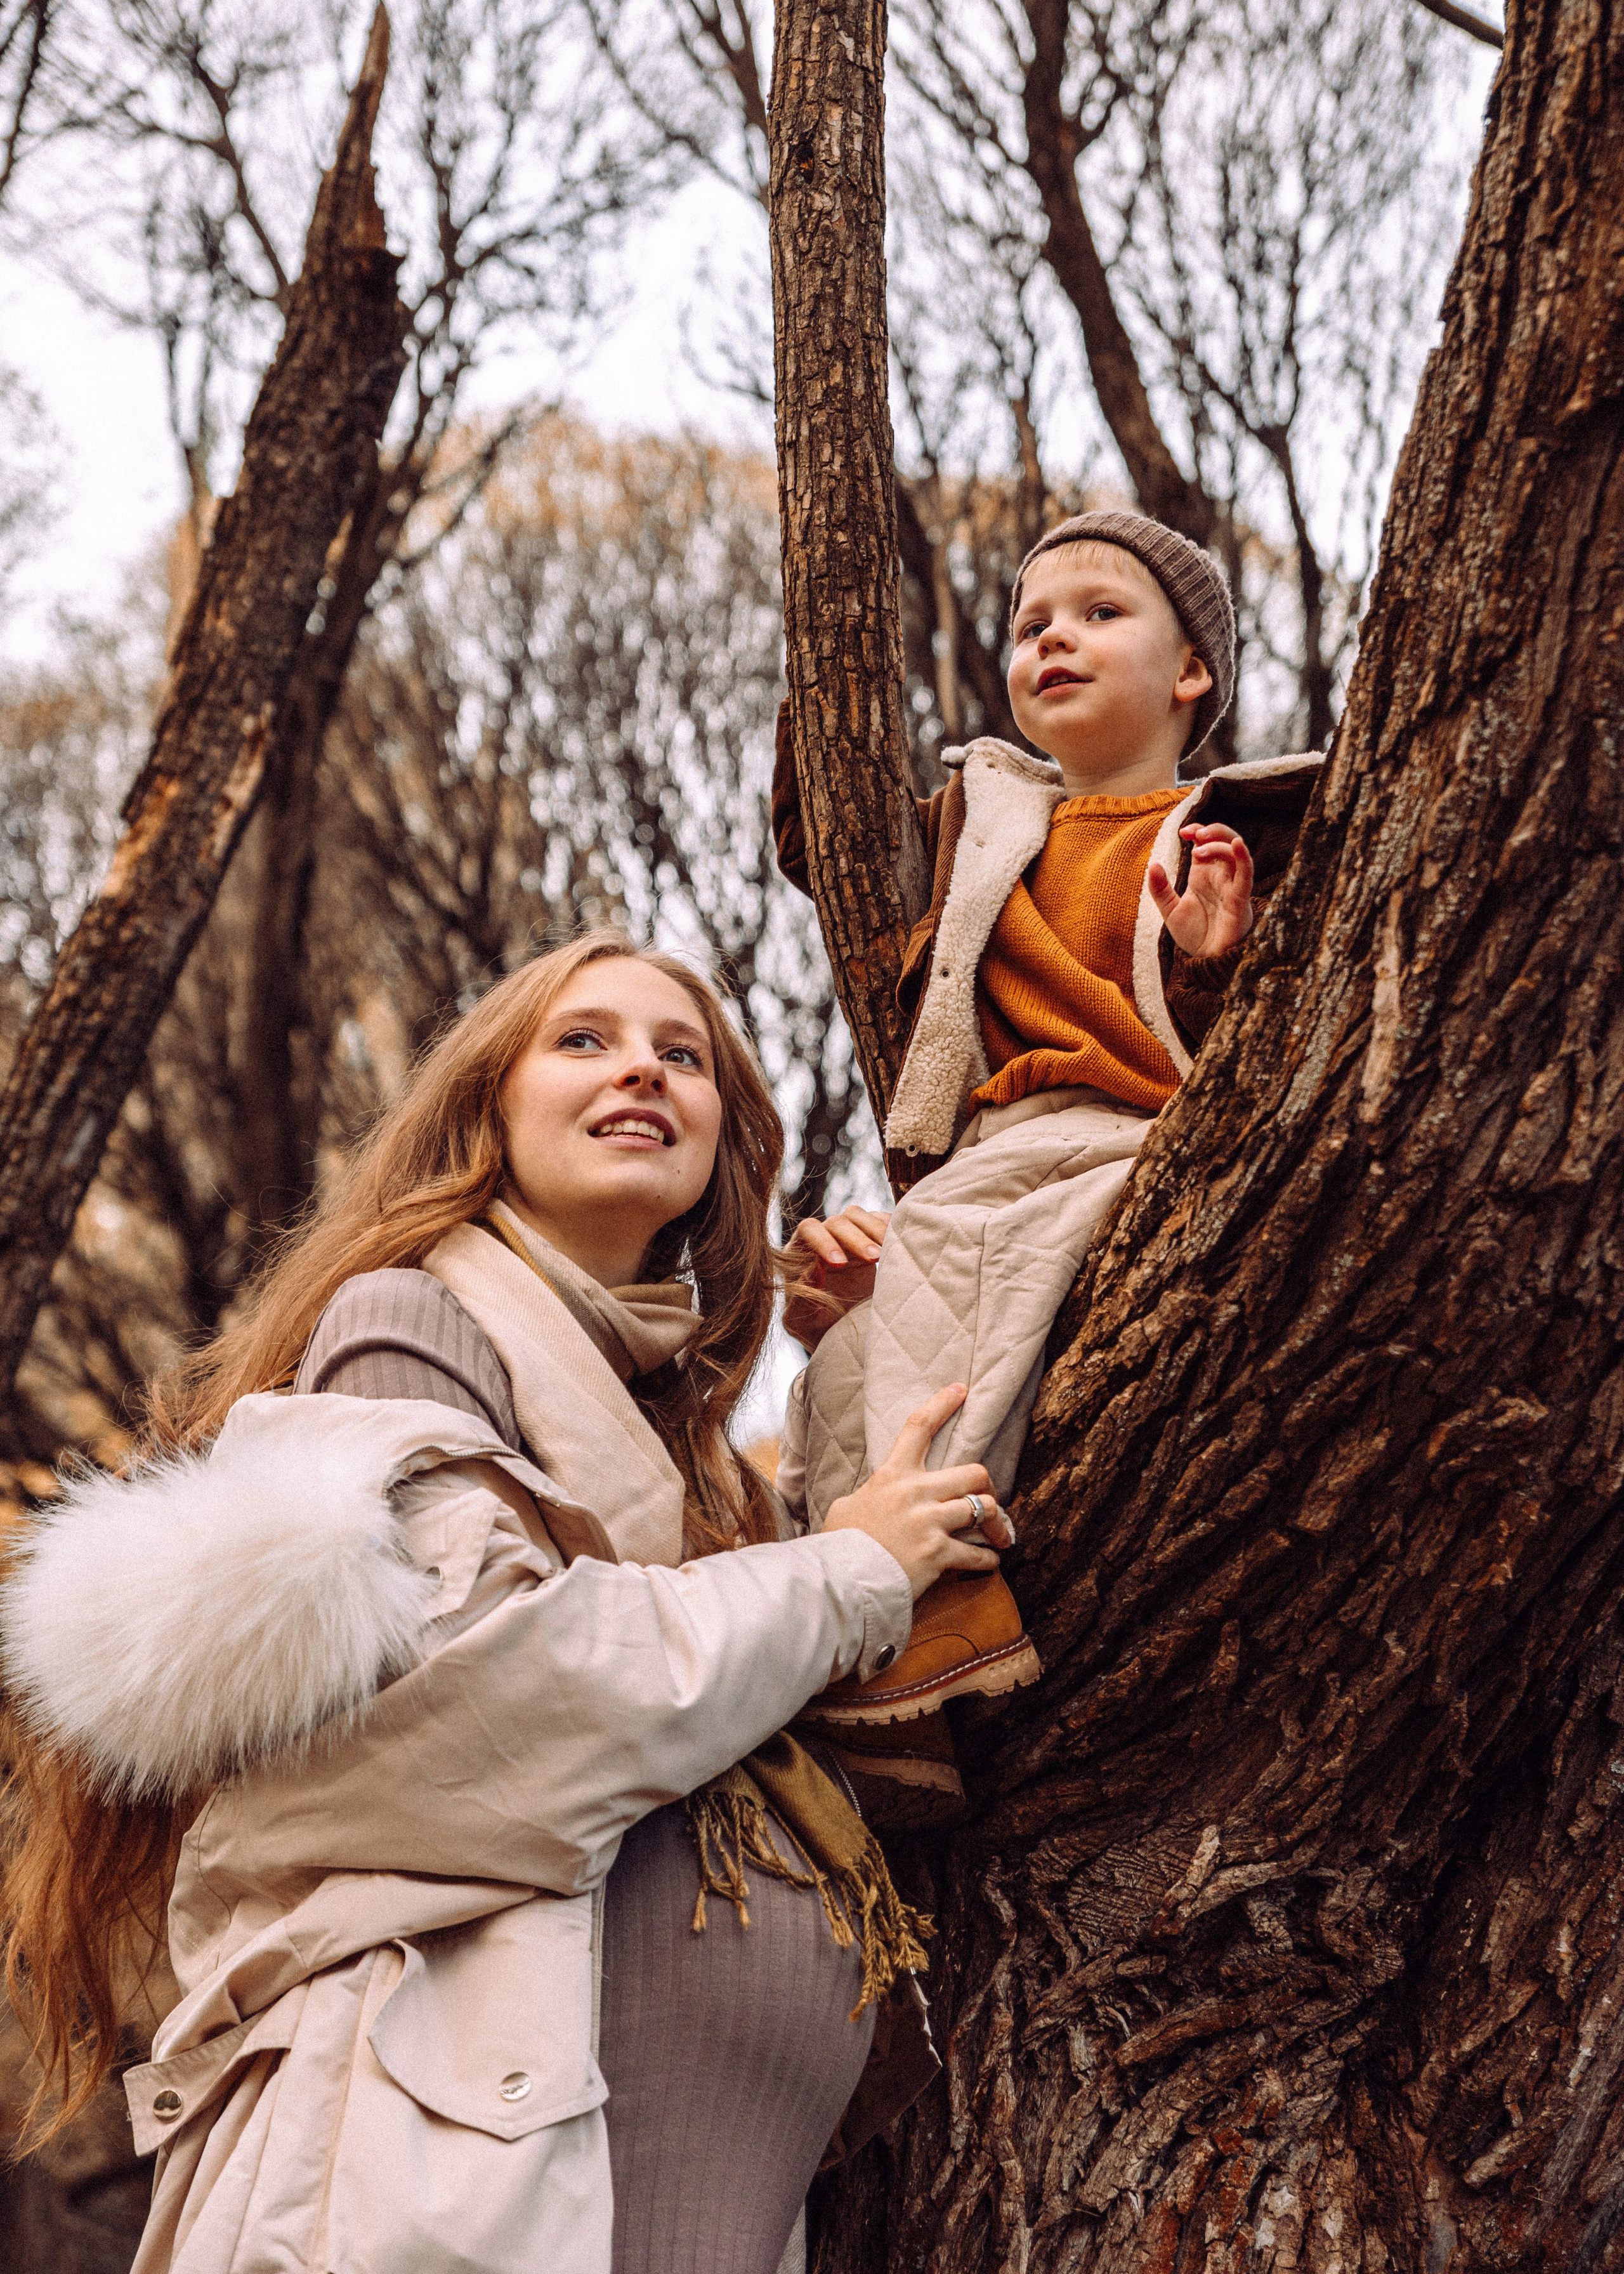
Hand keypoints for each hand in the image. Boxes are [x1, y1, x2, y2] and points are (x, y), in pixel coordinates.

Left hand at [783, 1205, 890, 1351]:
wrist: (847, 1338)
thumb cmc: (818, 1330)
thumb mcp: (803, 1323)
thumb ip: (801, 1300)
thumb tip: (812, 1269)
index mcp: (799, 1255)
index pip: (808, 1230)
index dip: (823, 1242)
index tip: (840, 1264)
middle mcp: (823, 1240)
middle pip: (836, 1222)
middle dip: (855, 1238)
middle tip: (874, 1257)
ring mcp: (847, 1237)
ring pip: (857, 1215)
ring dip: (873, 1228)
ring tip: (888, 1250)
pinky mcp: (870, 1238)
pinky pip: (878, 1219)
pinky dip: (888, 1224)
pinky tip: (899, 1239)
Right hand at [823, 1384, 1010, 1599]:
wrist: (838, 1579)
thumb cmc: (839, 1544)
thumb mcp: (848, 1505)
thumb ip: (872, 1495)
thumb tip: (875, 1497)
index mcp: (892, 1475)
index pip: (918, 1427)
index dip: (942, 1404)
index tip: (961, 1389)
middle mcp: (915, 1492)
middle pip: (974, 1472)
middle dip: (988, 1487)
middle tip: (989, 1500)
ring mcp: (928, 1522)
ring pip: (984, 1508)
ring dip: (996, 1525)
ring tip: (999, 1536)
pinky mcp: (937, 1553)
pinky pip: (977, 1553)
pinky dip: (988, 1560)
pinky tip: (990, 1562)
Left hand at [1147, 823, 1254, 957]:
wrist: (1206, 962)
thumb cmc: (1195, 936)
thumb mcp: (1170, 910)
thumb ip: (1160, 889)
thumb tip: (1153, 864)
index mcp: (1204, 875)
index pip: (1207, 843)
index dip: (1198, 831)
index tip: (1183, 832)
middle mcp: (1220, 877)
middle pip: (1225, 841)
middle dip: (1212, 831)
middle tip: (1194, 834)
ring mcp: (1232, 886)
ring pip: (1235, 854)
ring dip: (1219, 844)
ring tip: (1197, 851)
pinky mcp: (1240, 900)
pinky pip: (1246, 875)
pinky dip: (1244, 858)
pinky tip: (1238, 844)